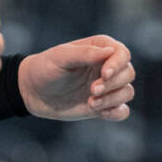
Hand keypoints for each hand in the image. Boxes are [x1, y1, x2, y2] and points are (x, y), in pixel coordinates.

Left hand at [18, 35, 134, 120]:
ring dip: (112, 99)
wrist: (33, 92)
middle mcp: (107, 67)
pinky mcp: (103, 105)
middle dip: (113, 84)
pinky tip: (99, 112)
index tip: (104, 74)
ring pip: (127, 92)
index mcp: (100, 49)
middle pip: (128, 73)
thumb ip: (84, 54)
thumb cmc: (45, 68)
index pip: (123, 53)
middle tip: (92, 90)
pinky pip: (122, 111)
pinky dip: (115, 113)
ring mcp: (107, 87)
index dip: (118, 64)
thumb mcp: (60, 57)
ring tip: (91, 103)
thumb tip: (110, 51)